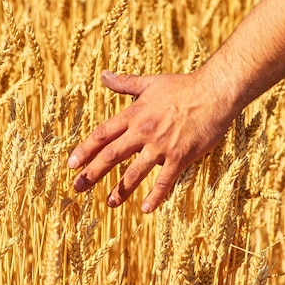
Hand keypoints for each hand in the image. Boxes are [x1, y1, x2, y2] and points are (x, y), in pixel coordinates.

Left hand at [67, 69, 236, 212]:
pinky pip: (165, 180)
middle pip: (111, 155)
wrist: (214, 92)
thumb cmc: (183, 86)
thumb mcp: (151, 82)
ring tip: (110, 203)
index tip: (71, 163)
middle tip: (77, 187)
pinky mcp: (180, 156)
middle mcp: (143, 131)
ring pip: (135, 172)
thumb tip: (104, 75)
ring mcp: (161, 146)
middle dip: (92, 173)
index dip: (85, 150)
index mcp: (135, 114)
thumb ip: (125, 83)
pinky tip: (146, 209)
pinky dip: (156, 195)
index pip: (103, 134)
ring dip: (121, 189)